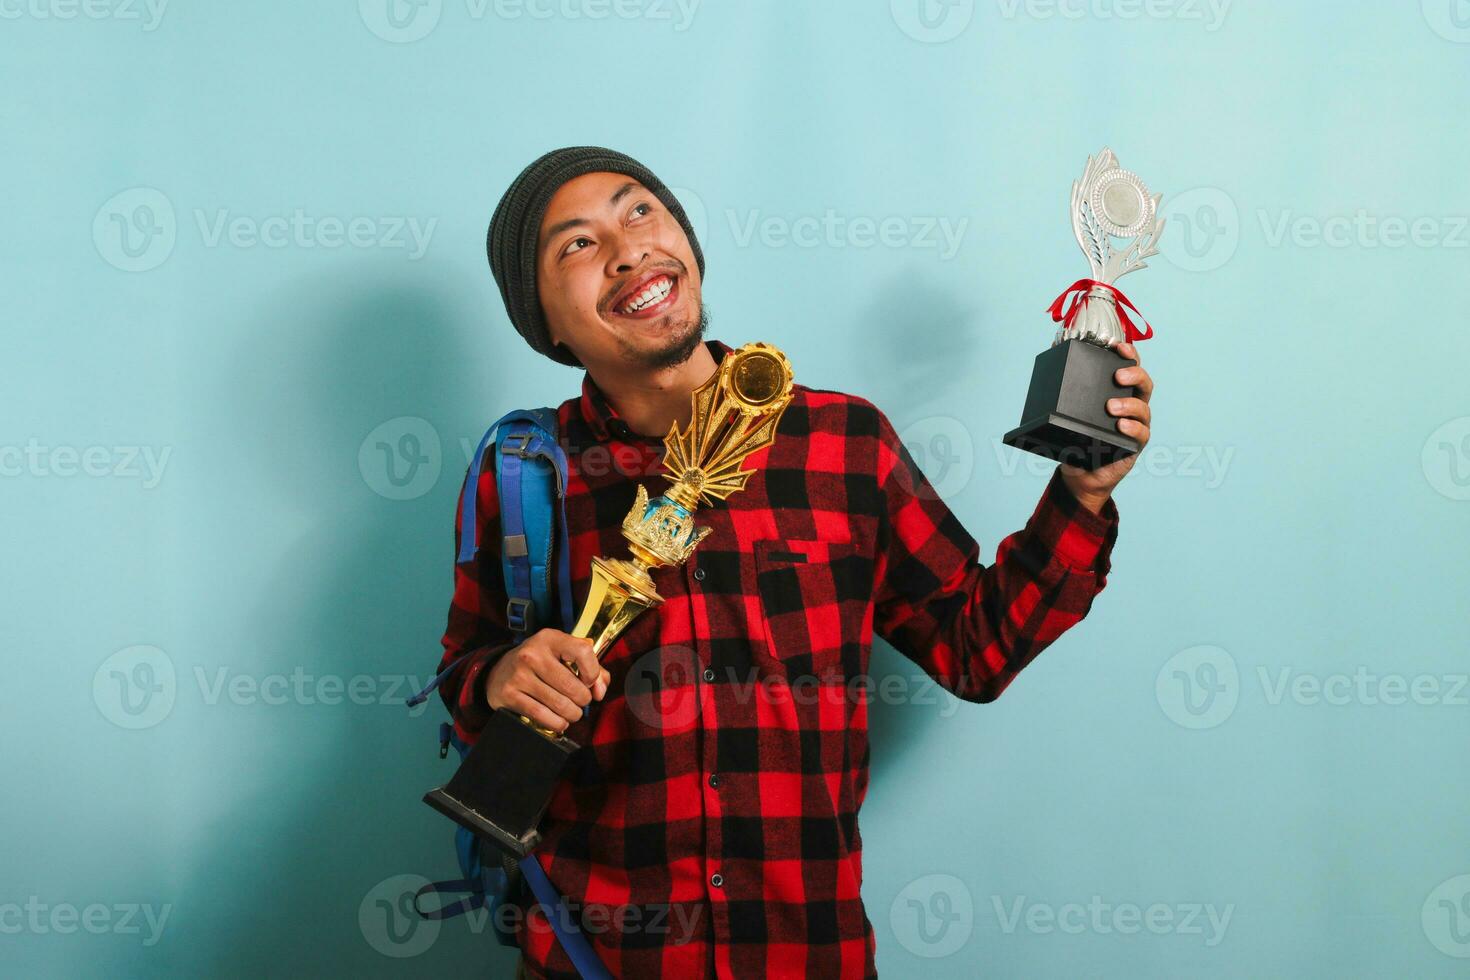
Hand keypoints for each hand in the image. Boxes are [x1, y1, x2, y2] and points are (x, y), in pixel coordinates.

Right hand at [483, 628, 610, 733]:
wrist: (498, 672)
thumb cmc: (538, 663)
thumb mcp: (562, 654)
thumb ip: (591, 667)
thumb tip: (600, 690)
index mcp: (549, 639)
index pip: (583, 651)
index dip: (593, 672)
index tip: (589, 681)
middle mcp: (533, 654)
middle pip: (572, 686)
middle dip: (583, 700)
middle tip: (580, 701)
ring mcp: (519, 675)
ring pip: (560, 704)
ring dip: (572, 714)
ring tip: (571, 711)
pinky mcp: (510, 695)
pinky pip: (543, 716)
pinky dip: (557, 723)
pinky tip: (559, 721)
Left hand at [1058, 341, 1153, 511]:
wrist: (1082, 474)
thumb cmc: (1077, 440)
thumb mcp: (1068, 417)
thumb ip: (1063, 399)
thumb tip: (1042, 377)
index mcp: (1117, 392)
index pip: (1128, 367)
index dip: (1128, 354)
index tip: (1118, 346)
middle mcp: (1131, 405)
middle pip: (1143, 382)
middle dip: (1134, 374)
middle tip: (1117, 376)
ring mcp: (1136, 424)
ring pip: (1143, 407)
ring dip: (1129, 404)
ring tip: (1112, 407)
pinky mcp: (1136, 444)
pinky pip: (1142, 433)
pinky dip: (1132, 428)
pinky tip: (1121, 426)